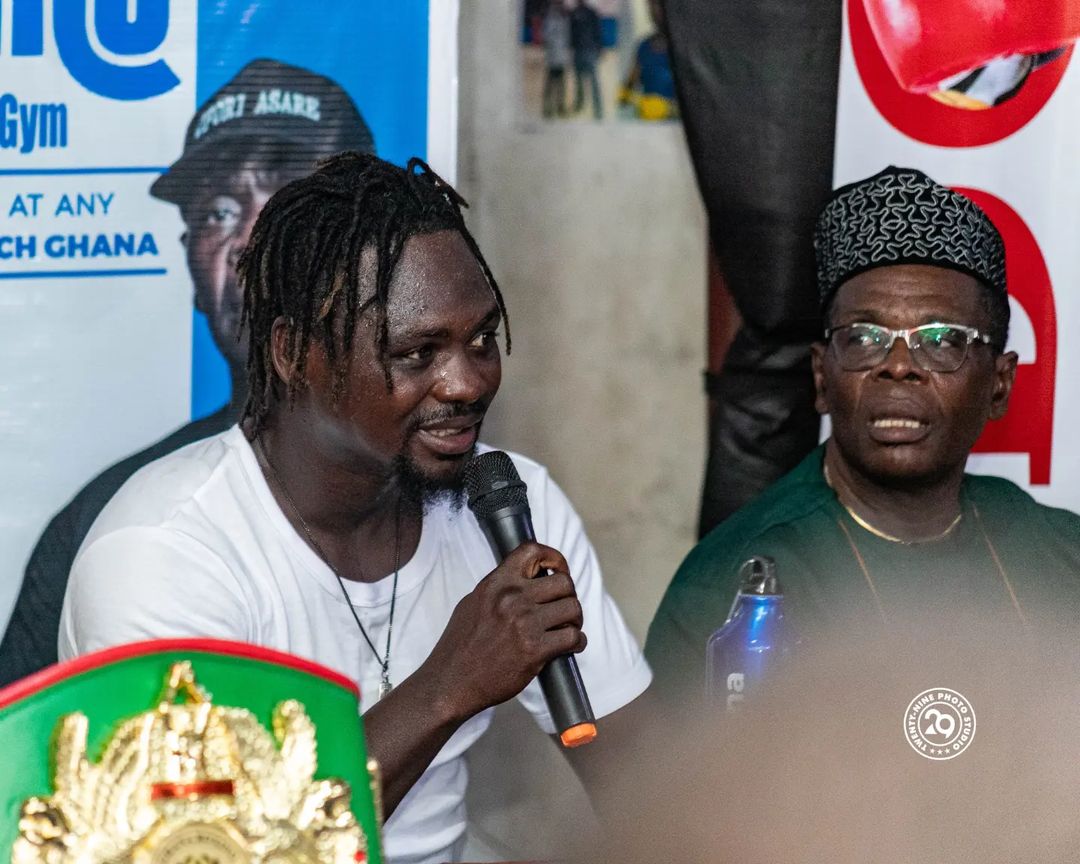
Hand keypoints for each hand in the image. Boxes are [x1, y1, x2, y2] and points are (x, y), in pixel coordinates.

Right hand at [420, 541, 585, 721]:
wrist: (450, 683)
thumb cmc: (459, 647)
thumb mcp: (472, 604)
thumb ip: (498, 589)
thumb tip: (524, 580)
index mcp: (495, 583)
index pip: (532, 550)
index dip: (554, 558)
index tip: (559, 570)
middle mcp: (511, 598)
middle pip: (563, 582)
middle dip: (569, 595)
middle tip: (564, 609)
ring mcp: (524, 623)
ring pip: (572, 608)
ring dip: (575, 619)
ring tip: (567, 628)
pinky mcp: (534, 650)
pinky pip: (573, 637)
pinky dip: (577, 641)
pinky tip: (570, 646)